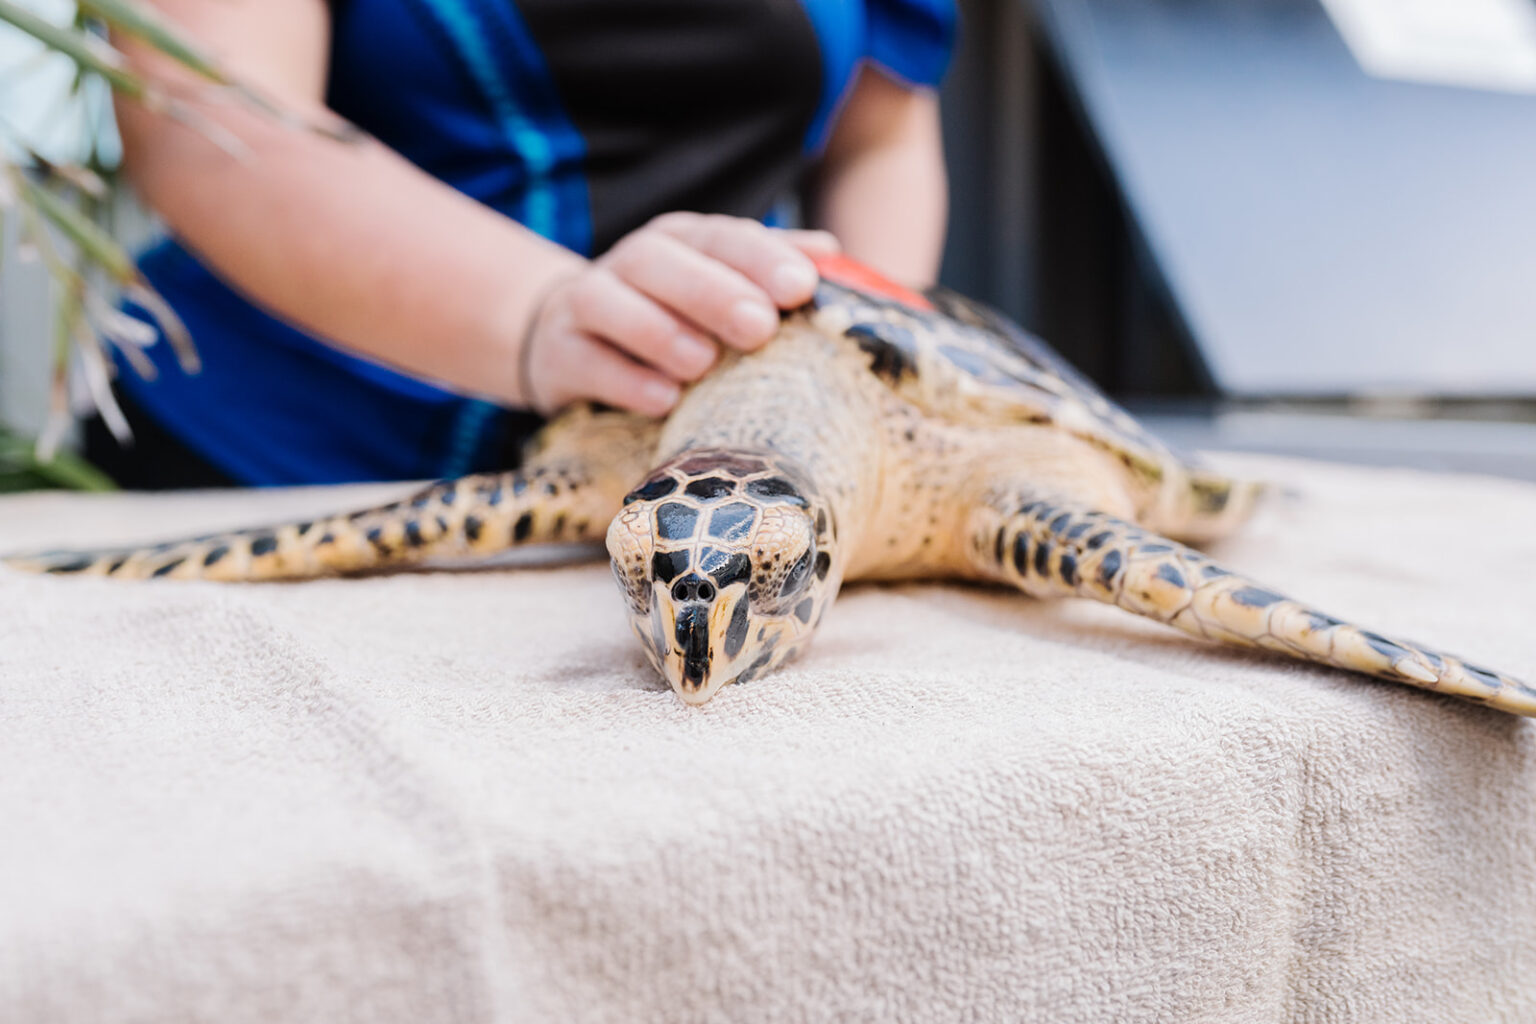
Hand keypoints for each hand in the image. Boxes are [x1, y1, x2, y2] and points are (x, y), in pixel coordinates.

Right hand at [519, 212, 838, 414]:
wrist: (568, 340)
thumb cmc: (672, 317)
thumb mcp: (721, 286)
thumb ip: (771, 270)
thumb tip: (830, 253)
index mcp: (680, 241)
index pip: (718, 236)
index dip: (760, 257)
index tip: (802, 287)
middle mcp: (629, 264)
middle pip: (660, 261)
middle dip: (712, 292)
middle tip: (759, 326)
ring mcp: (584, 307)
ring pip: (610, 304)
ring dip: (660, 333)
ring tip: (704, 363)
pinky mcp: (558, 356)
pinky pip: (585, 362)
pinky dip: (624, 380)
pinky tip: (664, 399)